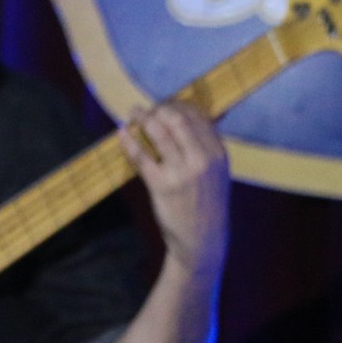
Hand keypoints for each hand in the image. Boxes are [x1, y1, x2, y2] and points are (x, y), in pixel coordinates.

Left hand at [119, 102, 229, 278]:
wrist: (202, 238)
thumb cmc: (206, 202)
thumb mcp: (217, 172)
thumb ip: (206, 146)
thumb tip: (189, 117)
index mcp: (219, 153)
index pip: (198, 116)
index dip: (178, 105)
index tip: (165, 104)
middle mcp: (203, 159)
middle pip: (177, 119)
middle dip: (159, 109)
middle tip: (147, 109)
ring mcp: (182, 172)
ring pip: (159, 133)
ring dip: (143, 119)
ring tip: (133, 113)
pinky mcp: (161, 185)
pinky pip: (141, 156)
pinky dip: (129, 141)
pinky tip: (122, 133)